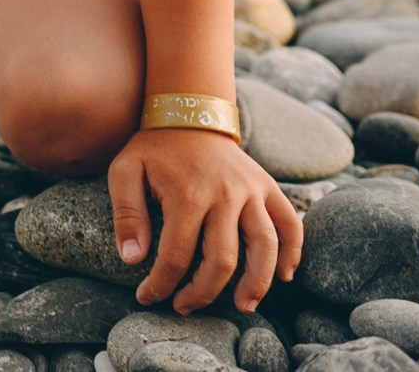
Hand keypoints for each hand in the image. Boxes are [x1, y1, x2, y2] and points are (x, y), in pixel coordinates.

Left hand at [108, 128, 301, 313]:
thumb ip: (127, 214)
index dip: (162, 284)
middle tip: (185, 307)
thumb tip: (132, 260)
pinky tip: (285, 275)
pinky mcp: (268, 186)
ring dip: (258, 283)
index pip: (176, 256)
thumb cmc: (153, 148)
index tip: (147, 297)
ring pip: (265, 246)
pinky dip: (293, 251)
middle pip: (223, 259)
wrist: (188, 110)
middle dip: (203, 292)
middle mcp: (224, 193)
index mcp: (187, 193)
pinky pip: (290, 222)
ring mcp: (251, 189)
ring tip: (243, 306)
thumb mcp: (125, 171)